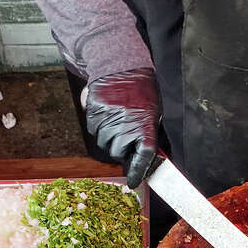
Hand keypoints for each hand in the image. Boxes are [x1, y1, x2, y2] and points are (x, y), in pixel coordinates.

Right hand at [85, 67, 159, 187]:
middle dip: (123, 150)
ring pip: (104, 143)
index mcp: (144, 127)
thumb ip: (150, 134)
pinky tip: (108, 115)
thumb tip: (149, 157)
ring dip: (110, 138)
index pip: (142, 158)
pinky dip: (100, 127)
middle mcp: (125, 127)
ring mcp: (107, 121)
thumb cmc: (142, 90)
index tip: (134, 182)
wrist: (120, 65)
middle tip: (128, 137)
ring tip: (118, 121)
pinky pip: (94, 130)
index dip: (138, 172)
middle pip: (119, 153)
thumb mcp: (154, 112)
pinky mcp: (93, 114)